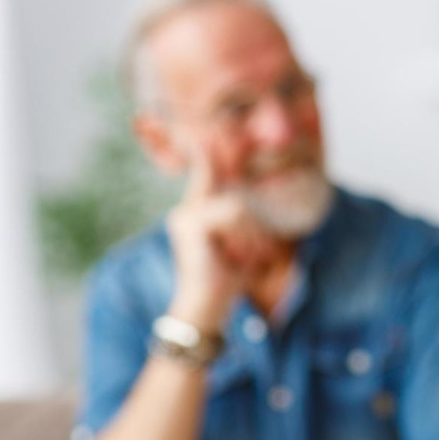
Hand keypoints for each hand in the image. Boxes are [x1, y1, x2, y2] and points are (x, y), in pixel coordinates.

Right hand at [164, 144, 276, 329]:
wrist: (207, 308)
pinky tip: (233, 256)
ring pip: (239, 206)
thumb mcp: (243, 243)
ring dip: (251, 236)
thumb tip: (248, 200)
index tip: (202, 132)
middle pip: (235, 194)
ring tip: (241, 258)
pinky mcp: (189, 223)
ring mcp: (185, 215)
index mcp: (199, 210)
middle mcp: (188, 208)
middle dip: (253, 227)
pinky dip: (243, 237)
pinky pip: (233, 213)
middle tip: (251, 255)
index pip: (204, 169)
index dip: (204, 148)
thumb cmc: (226, 279)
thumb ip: (243, 218)